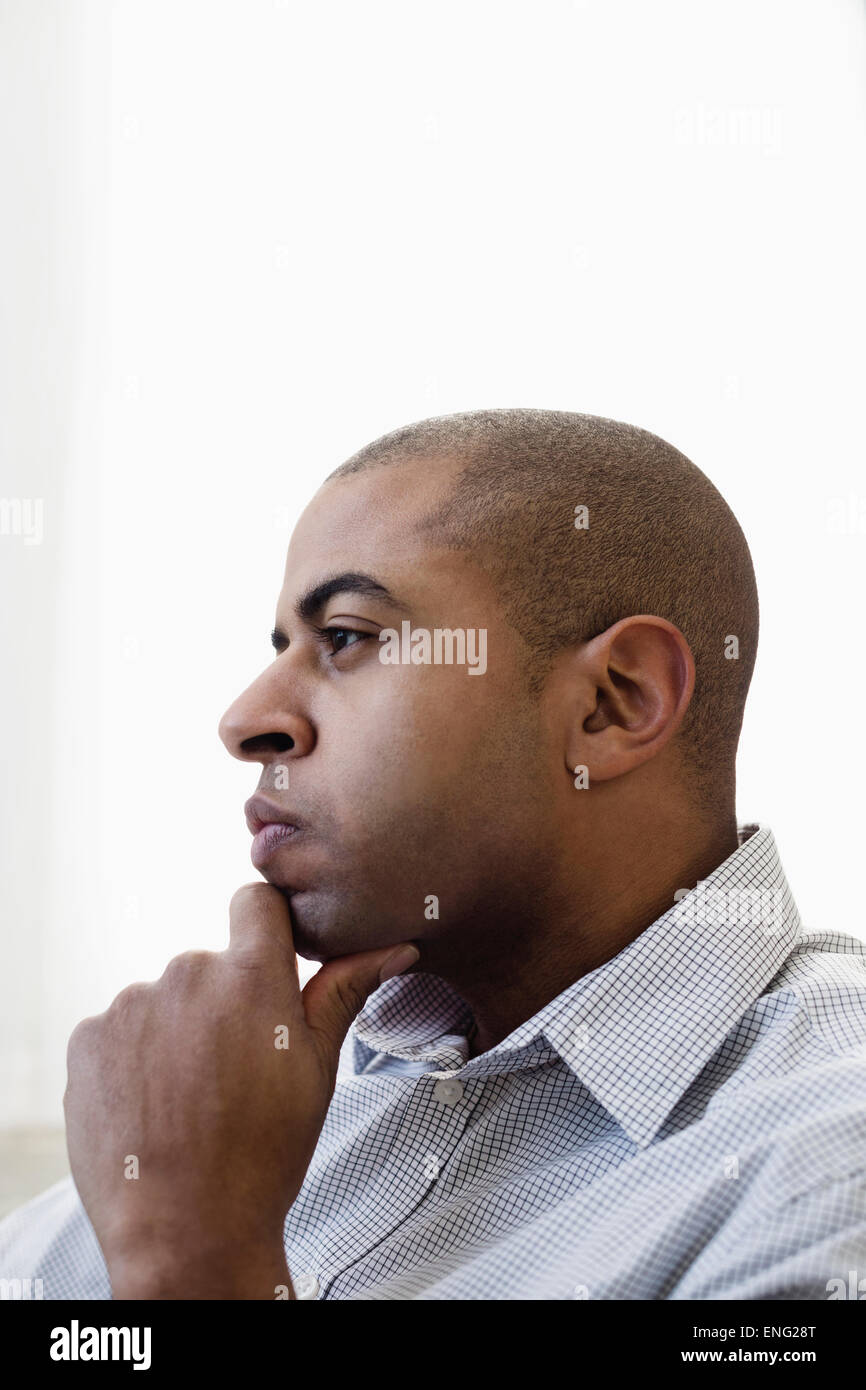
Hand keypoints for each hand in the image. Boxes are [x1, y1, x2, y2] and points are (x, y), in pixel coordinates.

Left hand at [63, 883, 418, 1298]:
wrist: (187, 1231)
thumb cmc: (264, 1153)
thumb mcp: (319, 1069)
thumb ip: (346, 991)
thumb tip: (395, 946)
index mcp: (252, 976)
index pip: (255, 901)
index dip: (265, 928)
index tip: (268, 966)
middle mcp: (187, 973)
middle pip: (209, 964)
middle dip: (221, 1002)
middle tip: (233, 1071)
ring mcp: (131, 1005)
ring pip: (163, 1000)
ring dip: (176, 1032)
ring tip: (190, 1099)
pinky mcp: (89, 1038)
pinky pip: (118, 1031)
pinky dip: (132, 1059)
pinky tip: (152, 1107)